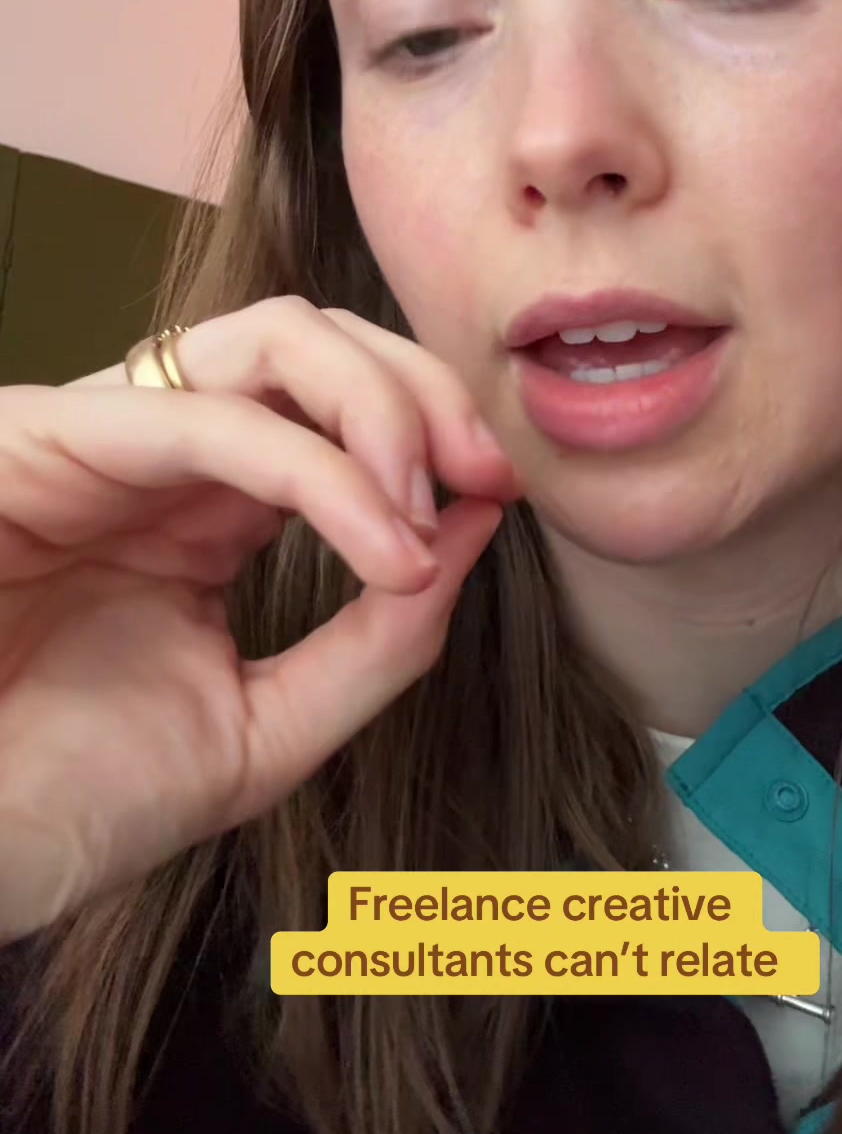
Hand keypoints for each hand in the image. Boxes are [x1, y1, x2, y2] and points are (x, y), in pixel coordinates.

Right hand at [0, 298, 519, 943]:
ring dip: (380, 406)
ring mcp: (104, 433)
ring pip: (271, 338)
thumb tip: (476, 529)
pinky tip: (384, 544)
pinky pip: (208, 420)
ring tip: (426, 509)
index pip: (336, 402)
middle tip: (487, 472)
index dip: (433, 425)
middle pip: (316, 340)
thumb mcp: (270, 728)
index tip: (503, 494)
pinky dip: (319, 471)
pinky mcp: (42, 437)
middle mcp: (162, 450)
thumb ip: (378, 641)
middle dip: (423, 391)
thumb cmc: (82, 796)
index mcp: (208, 504)